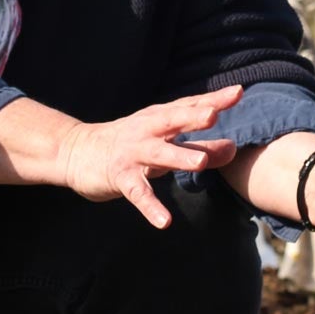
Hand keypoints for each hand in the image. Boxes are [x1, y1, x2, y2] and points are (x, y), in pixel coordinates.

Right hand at [55, 85, 243, 228]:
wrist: (76, 152)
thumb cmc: (129, 146)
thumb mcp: (164, 144)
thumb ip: (200, 148)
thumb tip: (234, 149)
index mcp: (159, 119)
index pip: (189, 106)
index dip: (213, 99)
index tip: (238, 92)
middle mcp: (147, 130)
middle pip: (172, 120)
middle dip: (192, 116)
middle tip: (214, 114)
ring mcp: (132, 153)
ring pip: (158, 154)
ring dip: (178, 156)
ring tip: (199, 163)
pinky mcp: (120, 176)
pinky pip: (138, 192)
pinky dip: (150, 206)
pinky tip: (164, 221)